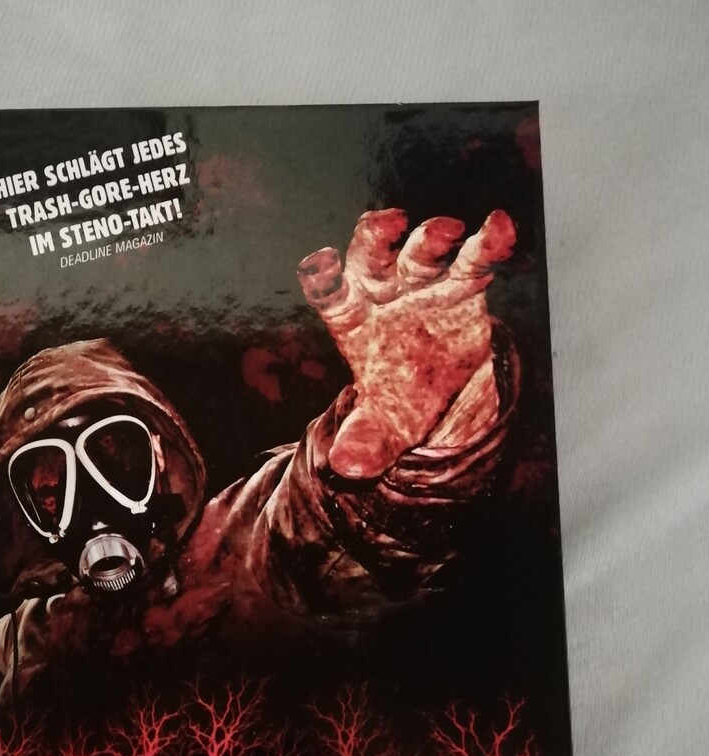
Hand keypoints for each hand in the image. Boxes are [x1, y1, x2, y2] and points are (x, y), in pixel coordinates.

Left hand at [297, 209, 515, 478]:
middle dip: (376, 237)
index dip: (323, 277)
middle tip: (386, 223)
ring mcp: (423, 285)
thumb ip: (365, 444)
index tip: (318, 263)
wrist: (443, 393)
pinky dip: (488, 241)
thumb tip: (348, 468)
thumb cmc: (400, 401)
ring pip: (421, 251)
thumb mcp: (383, 430)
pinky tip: (502, 227)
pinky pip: (474, 258)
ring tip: (446, 230)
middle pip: (371, 257)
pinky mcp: (463, 286)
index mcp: (352, 321)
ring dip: (432, 237)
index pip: (330, 294)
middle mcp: (384, 293)